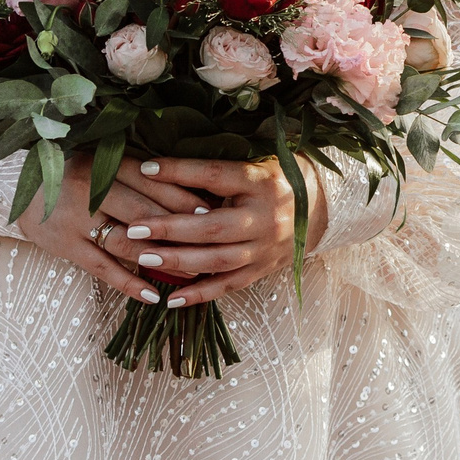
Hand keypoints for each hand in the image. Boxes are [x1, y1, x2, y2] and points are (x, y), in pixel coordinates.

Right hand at [14, 159, 215, 307]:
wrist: (19, 188)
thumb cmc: (74, 172)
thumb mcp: (103, 161)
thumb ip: (138, 173)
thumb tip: (190, 187)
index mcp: (105, 165)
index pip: (152, 182)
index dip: (183, 197)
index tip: (212, 210)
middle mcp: (92, 190)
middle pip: (144, 212)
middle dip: (180, 229)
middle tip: (211, 242)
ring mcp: (78, 221)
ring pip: (127, 243)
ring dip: (161, 259)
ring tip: (191, 272)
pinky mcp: (66, 246)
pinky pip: (103, 268)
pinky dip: (129, 283)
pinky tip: (153, 295)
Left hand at [105, 156, 326, 305]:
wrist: (324, 205)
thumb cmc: (280, 176)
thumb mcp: (258, 161)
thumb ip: (221, 166)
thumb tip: (169, 161)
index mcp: (263, 181)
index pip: (216, 175)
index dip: (180, 171)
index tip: (145, 168)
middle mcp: (266, 217)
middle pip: (212, 227)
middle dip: (170, 228)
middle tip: (134, 226)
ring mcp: (266, 247)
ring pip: (217, 260)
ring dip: (178, 260)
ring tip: (143, 256)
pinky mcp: (264, 270)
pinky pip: (229, 285)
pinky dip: (199, 294)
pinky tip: (170, 298)